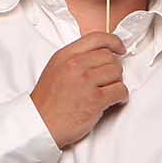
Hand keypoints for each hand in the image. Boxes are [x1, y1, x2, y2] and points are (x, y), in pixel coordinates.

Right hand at [30, 32, 127, 147]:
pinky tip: (114, 101)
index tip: (120, 49)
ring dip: (117, 82)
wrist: (40, 124)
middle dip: (114, 68)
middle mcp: (75, 65)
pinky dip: (121, 96)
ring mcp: (86, 81)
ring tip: (109, 91)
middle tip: (109, 79)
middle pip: (110, 57)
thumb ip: (75, 59)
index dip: (114, 42)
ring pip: (117, 72)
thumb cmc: (47, 102)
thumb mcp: (55, 69)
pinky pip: (120, 90)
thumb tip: (100, 54)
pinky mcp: (95, 99)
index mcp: (65, 55)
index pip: (97, 38)